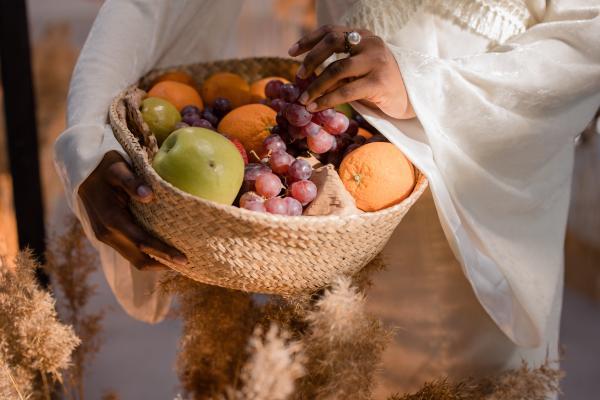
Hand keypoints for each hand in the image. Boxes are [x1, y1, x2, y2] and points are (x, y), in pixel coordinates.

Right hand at [78, 151, 186, 270]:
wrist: (82, 172)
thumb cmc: (105, 168)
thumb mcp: (118, 168)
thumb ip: (132, 182)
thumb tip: (148, 195)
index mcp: (111, 219)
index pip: (142, 242)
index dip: (163, 252)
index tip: (184, 259)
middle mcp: (107, 234)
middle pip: (139, 259)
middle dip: (163, 264)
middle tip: (187, 264)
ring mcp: (106, 237)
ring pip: (134, 259)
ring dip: (155, 262)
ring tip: (178, 262)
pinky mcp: (108, 237)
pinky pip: (130, 252)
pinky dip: (147, 255)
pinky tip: (163, 252)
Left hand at [289, 25, 414, 118]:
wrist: (410, 99)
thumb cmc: (380, 85)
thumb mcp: (358, 71)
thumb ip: (339, 68)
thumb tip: (307, 76)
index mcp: (364, 36)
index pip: (331, 31)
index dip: (309, 40)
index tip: (292, 53)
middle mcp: (371, 43)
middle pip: (333, 42)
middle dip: (311, 59)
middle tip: (298, 76)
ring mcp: (376, 62)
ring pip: (337, 69)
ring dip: (316, 86)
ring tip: (304, 100)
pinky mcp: (379, 82)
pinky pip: (346, 91)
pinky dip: (328, 99)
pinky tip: (317, 107)